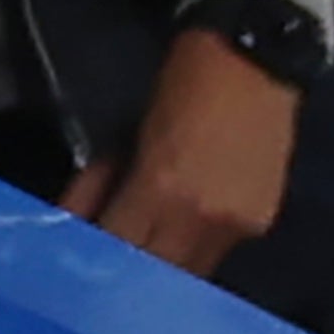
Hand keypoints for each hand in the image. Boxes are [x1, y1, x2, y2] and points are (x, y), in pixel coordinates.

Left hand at [61, 29, 300, 271]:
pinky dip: (194, 249)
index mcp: (160, 189)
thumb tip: (73, 219)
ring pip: (187, 273)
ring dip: (161, 268)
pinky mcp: (260, 223)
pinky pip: (217, 252)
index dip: (93, 260)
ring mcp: (235, 226)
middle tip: (103, 272)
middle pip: (151, 273)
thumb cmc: (184, 81)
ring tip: (140, 261)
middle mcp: (199, 219)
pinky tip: (181, 236)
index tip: (74, 266)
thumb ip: (101, 181)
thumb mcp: (130, 130)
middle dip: (125, 275)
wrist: (259, 58)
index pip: (116, 248)